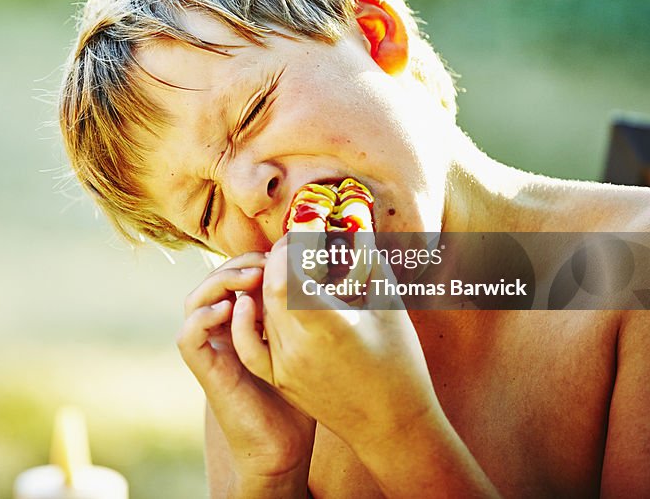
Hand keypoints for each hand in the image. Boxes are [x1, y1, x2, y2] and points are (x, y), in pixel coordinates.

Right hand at [177, 252, 315, 486]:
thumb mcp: (303, 342)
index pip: (233, 275)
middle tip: (265, 261)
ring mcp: (209, 350)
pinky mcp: (203, 369)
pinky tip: (234, 309)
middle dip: (237, 264)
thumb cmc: (301, 398)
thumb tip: (320, 272)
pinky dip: (205, 316)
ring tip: (251, 279)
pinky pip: (188, 335)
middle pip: (212, 281)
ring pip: (194, 300)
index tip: (281, 255)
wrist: (284, 447)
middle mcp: (219, 332)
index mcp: (240, 322)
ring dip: (219, 283)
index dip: (252, 260)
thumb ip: (300, 310)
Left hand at [230, 236, 440, 454]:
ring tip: (288, 270)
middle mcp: (297, 346)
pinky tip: (256, 303)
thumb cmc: (400, 363)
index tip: (302, 234)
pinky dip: (250, 319)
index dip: (288, 247)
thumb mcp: (388, 306)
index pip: (286, 272)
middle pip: (268, 288)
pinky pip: (249, 343)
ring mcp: (284, 366)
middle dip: (278, 260)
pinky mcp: (279, 380)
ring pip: (259, 311)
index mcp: (326, 325)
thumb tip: (356, 224)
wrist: (392, 425)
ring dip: (267, 284)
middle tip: (295, 246)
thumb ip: (368, 260)